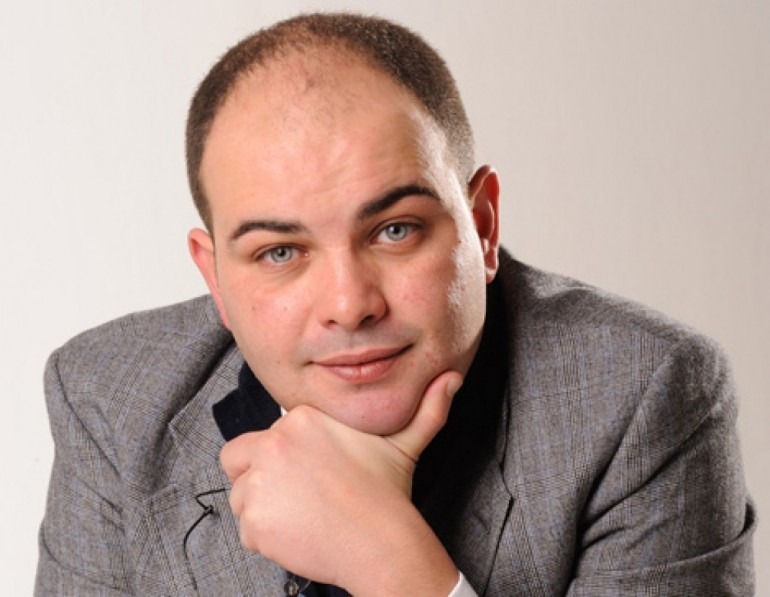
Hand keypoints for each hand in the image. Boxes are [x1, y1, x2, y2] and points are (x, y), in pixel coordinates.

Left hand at [221, 371, 462, 594]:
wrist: (381, 542)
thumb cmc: (388, 493)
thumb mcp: (405, 442)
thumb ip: (426, 407)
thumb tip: (453, 378)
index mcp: (302, 418)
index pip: (263, 436)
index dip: (282, 459)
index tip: (308, 477)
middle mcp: (275, 442)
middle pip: (238, 459)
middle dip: (258, 479)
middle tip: (295, 497)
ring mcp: (261, 479)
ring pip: (241, 496)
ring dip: (265, 510)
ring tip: (304, 517)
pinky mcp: (255, 516)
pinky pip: (246, 529)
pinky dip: (266, 538)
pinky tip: (300, 535)